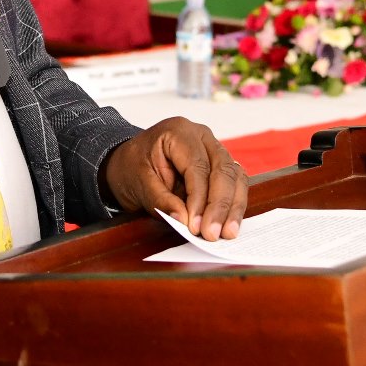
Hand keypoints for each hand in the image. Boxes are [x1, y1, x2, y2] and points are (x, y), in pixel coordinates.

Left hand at [103, 118, 247, 239]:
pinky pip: (235, 183)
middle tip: (212, 233)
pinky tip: (229, 224)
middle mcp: (202, 136)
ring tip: (226, 233)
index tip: (196, 225)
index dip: (199, 198)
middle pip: (222, 170)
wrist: (130, 164)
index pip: (197, 166)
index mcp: (178, 132)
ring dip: (233, 207)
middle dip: (219, 205)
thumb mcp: (138, 183)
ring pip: (235, 177)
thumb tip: (183, 219)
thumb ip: (160, 200)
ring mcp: (214, 149)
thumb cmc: (132, 167)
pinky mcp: (220, 165)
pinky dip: (234, 205)